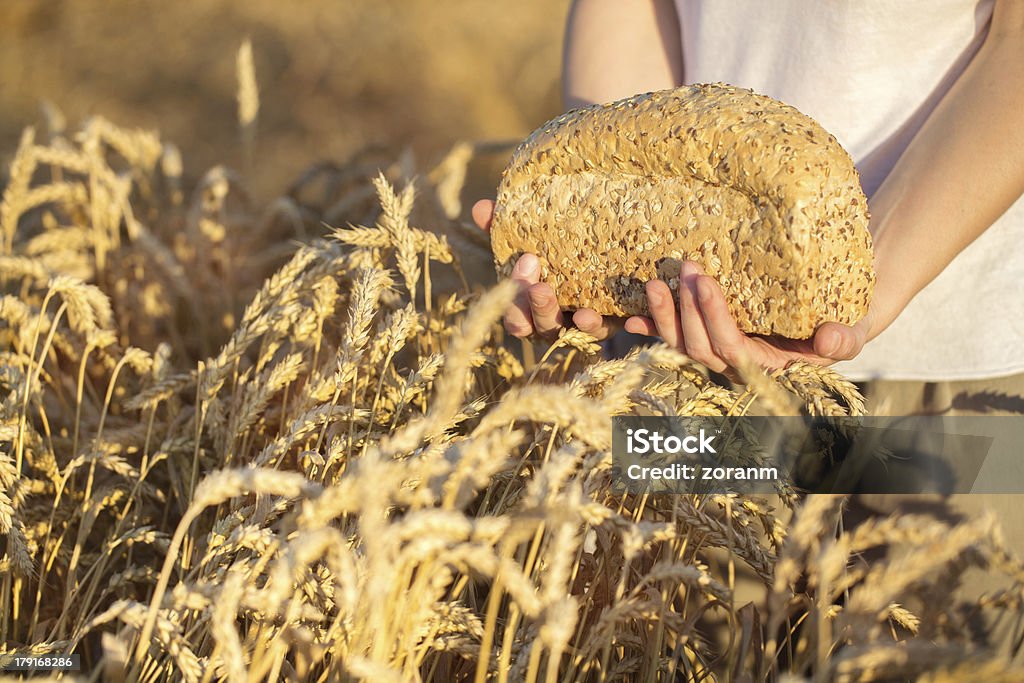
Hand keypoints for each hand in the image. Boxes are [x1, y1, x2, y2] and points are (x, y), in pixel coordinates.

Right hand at [472, 199, 621, 340]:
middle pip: (543, 328)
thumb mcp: (531, 235)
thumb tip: (480, 209)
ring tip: (582, 313)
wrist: (610, 244)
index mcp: (531, 306)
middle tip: (540, 288)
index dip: (516, 300)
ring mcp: (587, 324)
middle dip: (539, 310)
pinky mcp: (618, 319)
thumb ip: (503, 226)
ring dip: (580, 325)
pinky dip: (613, 322)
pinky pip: (615, 328)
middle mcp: (558, 321)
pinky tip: (621, 315)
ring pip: (580, 333)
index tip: (526, 264)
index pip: (516, 316)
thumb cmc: (556, 245)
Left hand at [623, 261, 874, 374]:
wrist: (829, 320)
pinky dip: (650, 328)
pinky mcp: (703, 339)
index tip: (705, 283)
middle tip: (686, 267)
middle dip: (687, 309)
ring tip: (654, 283)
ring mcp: (715, 353)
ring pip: (679, 344)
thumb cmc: (841, 325)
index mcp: (765, 367)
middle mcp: (734, 365)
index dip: (714, 318)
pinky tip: (630, 318)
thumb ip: (845, 339)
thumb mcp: (852, 330)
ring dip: (663, 316)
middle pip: (698, 346)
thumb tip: (831, 340)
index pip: (731, 348)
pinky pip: (670, 338)